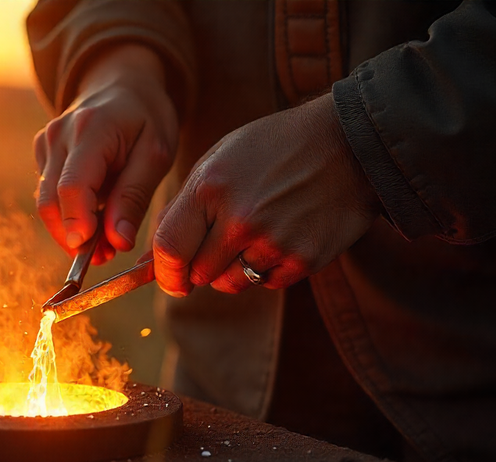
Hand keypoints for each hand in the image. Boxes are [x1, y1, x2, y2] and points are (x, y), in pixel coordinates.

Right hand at [34, 44, 178, 263]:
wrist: (122, 84)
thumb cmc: (146, 118)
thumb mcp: (156, 154)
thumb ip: (134, 197)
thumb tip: (117, 241)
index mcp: (92, 129)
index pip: (72, 186)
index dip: (77, 223)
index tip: (92, 252)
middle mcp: (59, 134)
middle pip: (50, 200)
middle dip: (73, 236)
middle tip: (104, 257)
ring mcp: (45, 142)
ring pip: (45, 201)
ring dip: (70, 229)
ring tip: (103, 243)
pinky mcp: (41, 151)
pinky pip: (47, 193)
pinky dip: (67, 213)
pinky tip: (93, 217)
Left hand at [150, 94, 381, 296]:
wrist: (350, 143)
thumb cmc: (273, 149)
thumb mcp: (217, 162)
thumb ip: (179, 211)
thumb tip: (145, 263)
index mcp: (211, 187)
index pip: (168, 249)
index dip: (162, 271)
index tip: (168, 277)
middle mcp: (240, 218)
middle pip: (198, 273)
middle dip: (198, 268)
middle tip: (215, 247)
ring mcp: (274, 241)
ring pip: (230, 284)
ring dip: (232, 271)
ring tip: (250, 237)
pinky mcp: (304, 259)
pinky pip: (267, 284)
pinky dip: (266, 270)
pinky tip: (279, 238)